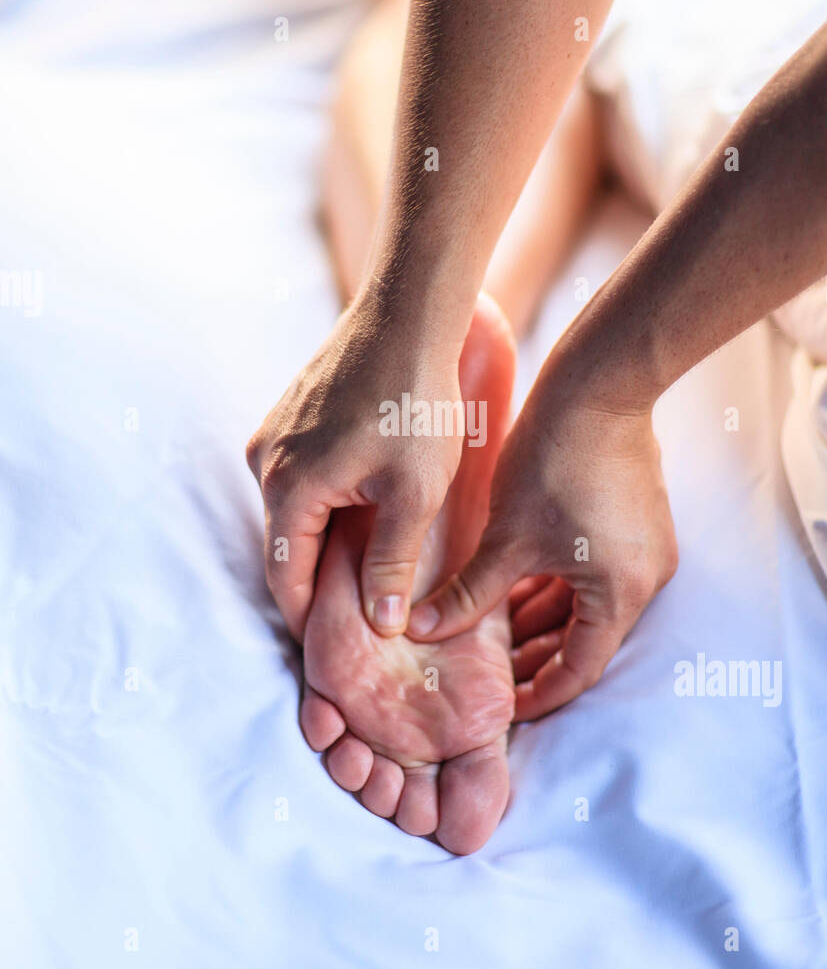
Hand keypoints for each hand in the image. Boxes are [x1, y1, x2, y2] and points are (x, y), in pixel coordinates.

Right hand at [246, 295, 463, 641]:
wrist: (410, 313)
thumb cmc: (418, 400)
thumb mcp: (415, 493)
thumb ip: (393, 563)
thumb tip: (383, 624)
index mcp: (287, 488)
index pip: (284, 578)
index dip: (309, 622)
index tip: (336, 655)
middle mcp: (266, 462)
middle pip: (285, 546)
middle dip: (317, 586)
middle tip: (355, 624)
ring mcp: (274, 434)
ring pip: (294, 511)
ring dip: (323, 543)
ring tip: (365, 575)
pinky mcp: (291, 415)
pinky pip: (300, 476)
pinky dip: (325, 505)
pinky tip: (363, 516)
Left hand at [407, 362, 677, 716]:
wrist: (598, 383)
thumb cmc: (554, 459)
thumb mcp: (505, 537)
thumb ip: (466, 592)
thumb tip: (419, 630)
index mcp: (621, 594)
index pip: (579, 670)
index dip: (537, 693)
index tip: (498, 706)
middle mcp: (645, 578)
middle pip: (585, 639)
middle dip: (533, 655)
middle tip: (481, 671)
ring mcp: (645, 548)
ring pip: (585, 604)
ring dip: (540, 618)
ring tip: (486, 630)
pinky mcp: (636, 520)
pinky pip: (592, 573)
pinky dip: (554, 586)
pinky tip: (510, 584)